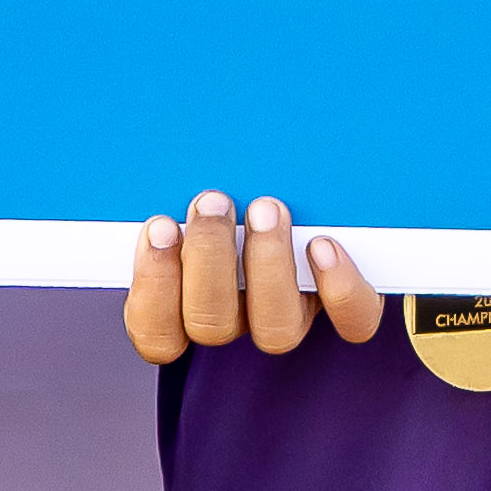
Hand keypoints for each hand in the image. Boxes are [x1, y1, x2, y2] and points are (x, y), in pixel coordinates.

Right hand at [119, 191, 381, 363]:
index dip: (154, 287)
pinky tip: (322, 244)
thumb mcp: (190, 178)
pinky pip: (352, 320)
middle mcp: (239, 318)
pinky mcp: (348, 306)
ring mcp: (292, 315)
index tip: (160, 225)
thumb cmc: (233, 178)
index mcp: (188, 302)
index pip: (157, 334)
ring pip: (275, 329)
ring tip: (265, 208)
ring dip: (267, 266)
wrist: (307, 173)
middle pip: (211, 325)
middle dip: (209, 258)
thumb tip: (138, 157)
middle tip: (213, 200)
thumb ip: (172, 186)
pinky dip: (339, 288)